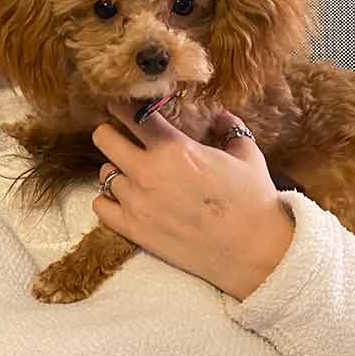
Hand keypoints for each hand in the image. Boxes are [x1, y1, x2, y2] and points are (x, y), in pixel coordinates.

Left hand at [90, 103, 293, 299]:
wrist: (255, 251)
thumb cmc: (254, 201)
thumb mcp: (247, 155)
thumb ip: (229, 129)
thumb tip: (220, 115)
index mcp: (174, 148)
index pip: (132, 114)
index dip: (123, 106)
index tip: (120, 104)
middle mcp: (148, 171)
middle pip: (103, 138)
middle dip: (110, 133)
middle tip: (119, 136)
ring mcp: (137, 201)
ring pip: (104, 173)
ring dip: (115, 169)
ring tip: (131, 173)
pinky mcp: (133, 229)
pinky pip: (100, 206)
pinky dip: (107, 200)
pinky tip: (123, 198)